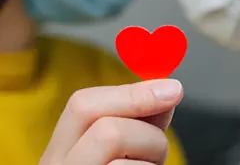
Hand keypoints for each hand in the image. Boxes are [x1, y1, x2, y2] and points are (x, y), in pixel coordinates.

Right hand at [39, 79, 182, 164]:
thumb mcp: (115, 145)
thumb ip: (136, 118)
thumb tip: (166, 92)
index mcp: (61, 149)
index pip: (83, 105)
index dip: (132, 93)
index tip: (172, 89)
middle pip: (107, 131)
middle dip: (147, 133)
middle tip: (158, 149)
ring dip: (153, 163)